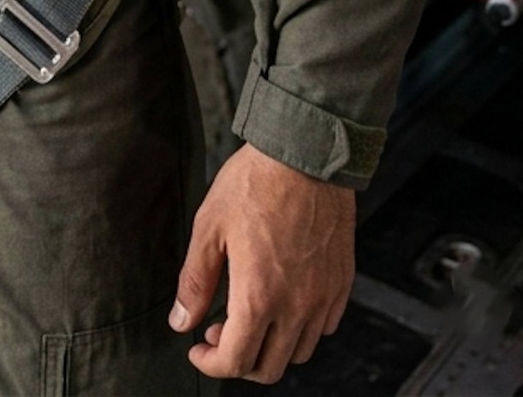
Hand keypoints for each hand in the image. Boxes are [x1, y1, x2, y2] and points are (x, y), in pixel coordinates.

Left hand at [169, 142, 354, 382]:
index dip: (211, 364)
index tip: (199, 350)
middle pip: (269, 368)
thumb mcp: (210, 227)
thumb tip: (182, 320)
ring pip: (299, 352)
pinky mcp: (341, 283)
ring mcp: (323, 297)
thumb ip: (195, 281)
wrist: (305, 154)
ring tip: (251, 314)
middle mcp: (296, 306)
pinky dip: (301, 327)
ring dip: (271, 346)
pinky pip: (324, 327)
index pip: (236, 361)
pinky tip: (283, 299)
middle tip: (220, 332)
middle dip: (239, 360)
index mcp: (258, 296)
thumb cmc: (257, 183)